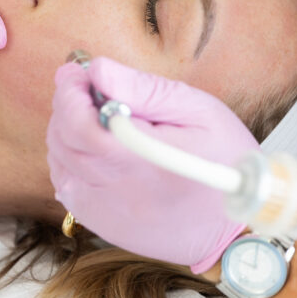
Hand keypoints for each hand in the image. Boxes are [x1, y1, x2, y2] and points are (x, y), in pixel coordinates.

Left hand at [47, 57, 257, 272]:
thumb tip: (98, 70)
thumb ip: (146, 90)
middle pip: (64, 142)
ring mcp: (106, 212)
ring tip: (90, 114)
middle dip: (66, 106)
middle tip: (82, 86)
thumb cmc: (227, 161)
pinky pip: (68, 191)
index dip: (69, 93)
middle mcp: (117, 188)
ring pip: (60, 165)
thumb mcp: (200, 111)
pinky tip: (92, 150)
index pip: (80, 123)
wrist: (235, 227)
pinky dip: (69, 164)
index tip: (77, 71)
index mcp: (141, 157)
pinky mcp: (105, 226)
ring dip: (65, 133)